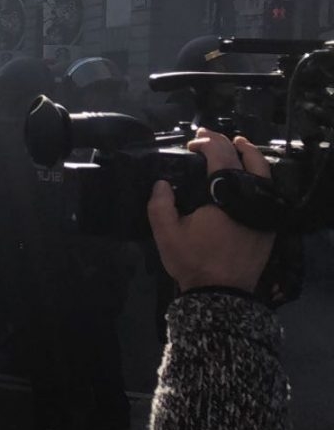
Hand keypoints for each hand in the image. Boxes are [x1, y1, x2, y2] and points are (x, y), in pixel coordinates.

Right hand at [148, 129, 274, 293]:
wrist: (222, 293)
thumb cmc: (194, 261)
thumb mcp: (166, 234)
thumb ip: (159, 204)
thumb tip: (161, 182)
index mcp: (224, 196)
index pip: (220, 156)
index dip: (206, 142)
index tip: (191, 142)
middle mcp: (249, 197)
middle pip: (243, 158)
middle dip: (223, 142)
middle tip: (207, 136)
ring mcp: (263, 209)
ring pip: (263, 171)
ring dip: (248, 153)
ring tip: (237, 144)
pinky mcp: (268, 222)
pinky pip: (267, 188)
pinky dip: (258, 174)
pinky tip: (246, 173)